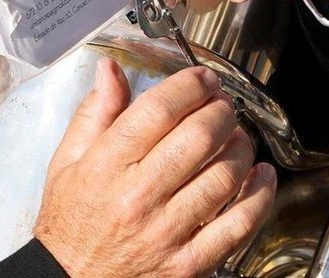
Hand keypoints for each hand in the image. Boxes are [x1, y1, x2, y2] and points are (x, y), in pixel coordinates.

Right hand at [33, 61, 275, 277]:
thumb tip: (111, 70)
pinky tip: (261, 176)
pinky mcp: (189, 263)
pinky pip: (238, 225)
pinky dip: (259, 195)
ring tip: (237, 136)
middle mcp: (138, 197)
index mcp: (106, 167)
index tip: (202, 78)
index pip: (158, 110)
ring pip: (223, 176)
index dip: (189, 85)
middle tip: (222, 104)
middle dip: (220, 110)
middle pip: (198, 137)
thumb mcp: (67, 161)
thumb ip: (94, 113)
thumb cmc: (70, 222)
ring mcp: (167, 233)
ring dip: (241, 146)